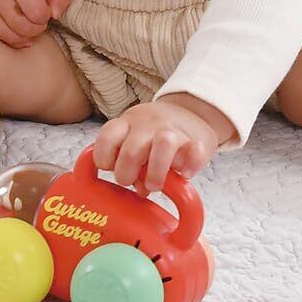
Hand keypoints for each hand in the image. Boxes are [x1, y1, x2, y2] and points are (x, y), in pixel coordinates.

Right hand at [0, 0, 73, 48]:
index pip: (39, 14)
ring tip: (27, 19)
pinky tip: (16, 25)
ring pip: (12, 38)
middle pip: (26, 29)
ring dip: (26, 34)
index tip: (43, 4)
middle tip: (36, 14)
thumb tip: (55, 15)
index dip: (46, 13)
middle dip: (37, 26)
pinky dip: (12, 36)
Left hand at [92, 93, 234, 195]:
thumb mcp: (134, 138)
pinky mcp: (196, 140)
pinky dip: (190, 165)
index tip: (110, 168)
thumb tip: (140, 189)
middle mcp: (148, 125)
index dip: (104, 158)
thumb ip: (129, 161)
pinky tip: (184, 175)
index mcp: (128, 123)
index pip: (107, 137)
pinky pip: (196, 151)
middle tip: (132, 183)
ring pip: (164, 143)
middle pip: (131, 150)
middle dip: (127, 174)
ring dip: (156, 171)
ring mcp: (173, 131)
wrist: (191, 112)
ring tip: (155, 185)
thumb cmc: (154, 135)